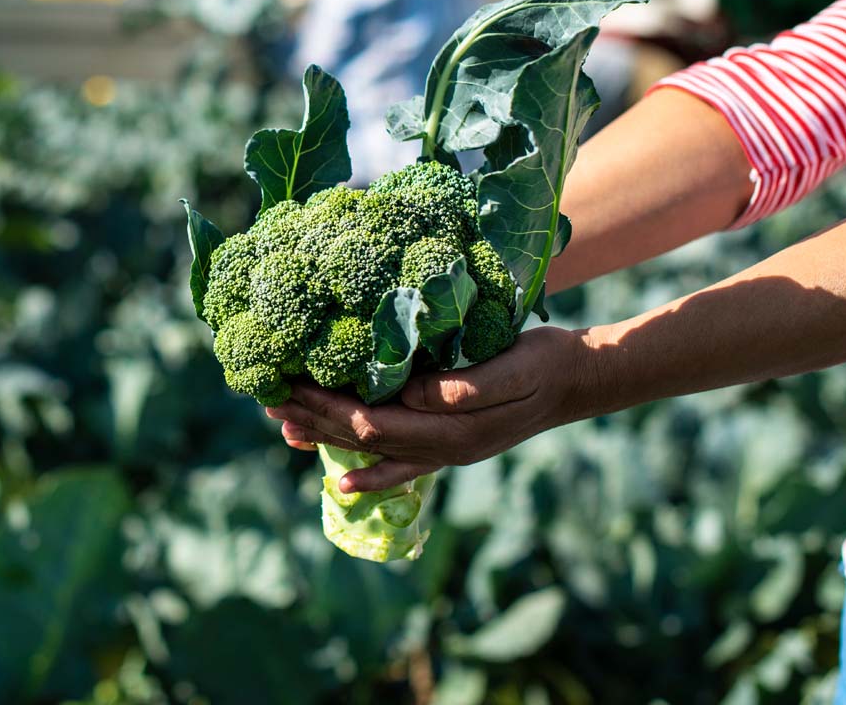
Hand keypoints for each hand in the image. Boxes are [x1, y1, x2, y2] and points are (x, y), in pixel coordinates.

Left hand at [266, 326, 601, 492]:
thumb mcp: (515, 366)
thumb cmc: (546, 362)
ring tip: (283, 425)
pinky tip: (341, 483)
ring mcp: (446, 452)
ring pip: (374, 451)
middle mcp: (443, 449)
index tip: (290, 386)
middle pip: (364, 438)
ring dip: (327, 438)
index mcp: (453, 430)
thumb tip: (415, 397)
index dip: (328, 407)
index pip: (374, 422)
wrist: (578, 381)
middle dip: (314, 418)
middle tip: (267, 399)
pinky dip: (368, 474)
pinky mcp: (450, 445)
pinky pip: (400, 464)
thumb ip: (468, 387)